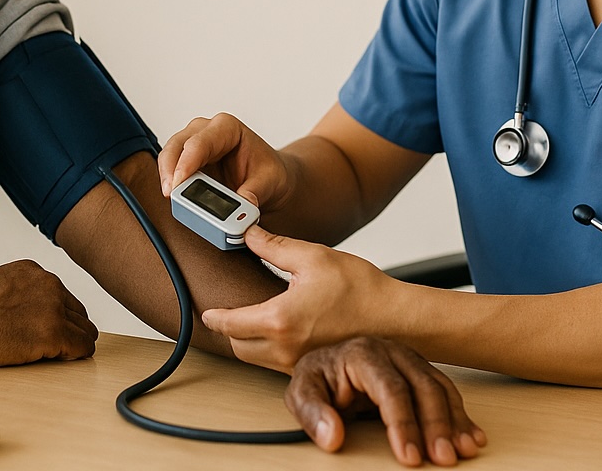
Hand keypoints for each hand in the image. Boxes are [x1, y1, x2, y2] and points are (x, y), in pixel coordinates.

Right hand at [0, 259, 96, 366]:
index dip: (60, 318)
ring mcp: (53, 309)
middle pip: (79, 313)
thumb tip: (25, 312)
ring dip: (74, 345)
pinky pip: (82, 348)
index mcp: (34, 273)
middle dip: (71, 331)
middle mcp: (49, 285)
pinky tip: (58, 360)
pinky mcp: (52, 333)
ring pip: (86, 331)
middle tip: (56, 348)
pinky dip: (74, 356)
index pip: (64, 298)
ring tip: (55, 356)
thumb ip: (19, 293)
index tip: (49, 331)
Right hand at [158, 112, 294, 211]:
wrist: (270, 180)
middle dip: (170, 169)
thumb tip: (239, 206)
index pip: (200, 142)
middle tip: (170, 194)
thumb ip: (253, 193)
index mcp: (227, 128)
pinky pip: (172, 172)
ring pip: (170, 157)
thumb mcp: (269, 181)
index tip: (179, 183)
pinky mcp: (188, 165)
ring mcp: (194, 148)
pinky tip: (176, 201)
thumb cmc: (268, 173)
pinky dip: (172, 186)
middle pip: (177, 145)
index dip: (186, 162)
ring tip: (173, 201)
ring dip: (168, 178)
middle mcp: (206, 133)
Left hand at [202, 225, 393, 371]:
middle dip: (229, 330)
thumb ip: (274, 246)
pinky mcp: (312, 368)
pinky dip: (268, 350)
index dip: (214, 316)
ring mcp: (299, 363)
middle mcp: (285, 348)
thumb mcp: (313, 256)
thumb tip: (247, 233)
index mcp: (280, 319)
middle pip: (238, 347)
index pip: (231, 324)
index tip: (207, 311)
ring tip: (252, 319)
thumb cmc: (360, 288)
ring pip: (256, 359)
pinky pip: (276, 364)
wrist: (395, 318)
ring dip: (248, 341)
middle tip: (227, 313)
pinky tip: (278, 330)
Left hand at [287, 337, 485, 466]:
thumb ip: (313, 414)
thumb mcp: (303, 393)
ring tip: (464, 450)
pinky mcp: (420, 372)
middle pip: (423, 388)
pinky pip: (446, 392)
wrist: (328, 362)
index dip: (404, 424)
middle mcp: (392, 352)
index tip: (410, 456)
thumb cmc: (319, 378)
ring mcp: (410, 360)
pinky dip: (461, 416)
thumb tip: (331, 435)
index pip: (391, 390)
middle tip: (442, 458)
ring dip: (455, 422)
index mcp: (364, 354)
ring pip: (440, 389)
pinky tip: (471, 436)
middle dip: (436, 426)